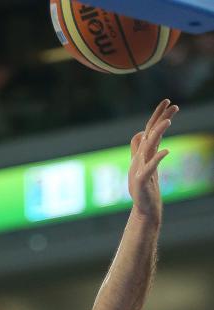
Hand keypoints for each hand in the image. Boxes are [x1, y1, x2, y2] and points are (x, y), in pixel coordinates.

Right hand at [128, 99, 178, 222]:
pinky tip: (166, 151)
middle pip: (150, 133)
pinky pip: (149, 167)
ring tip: (168, 122)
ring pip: (148, 147)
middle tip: (173, 104)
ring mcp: (140, 168)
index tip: (169, 102)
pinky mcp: (141, 180)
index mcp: (143, 152)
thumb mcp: (141, 164)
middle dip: (159, 118)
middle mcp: (140, 157)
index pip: (150, 129)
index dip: (158, 115)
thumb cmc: (144, 186)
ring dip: (157, 133)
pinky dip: (157, 159)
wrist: (144, 206)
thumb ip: (139, 148)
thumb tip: (142, 132)